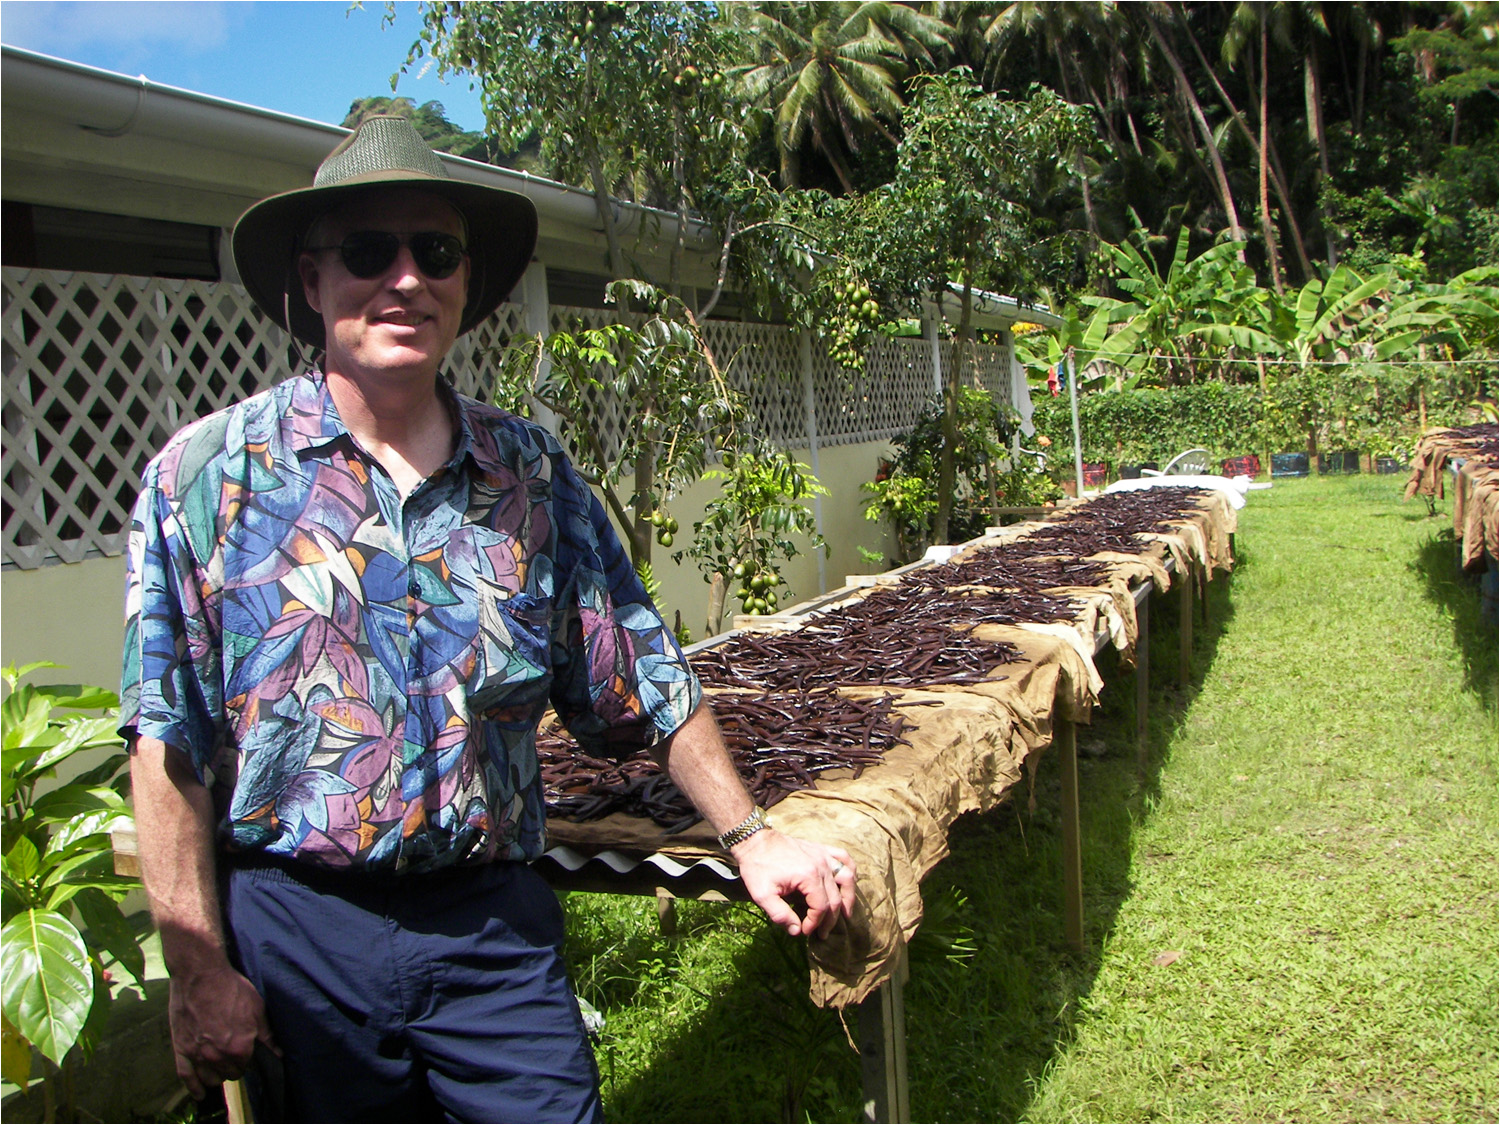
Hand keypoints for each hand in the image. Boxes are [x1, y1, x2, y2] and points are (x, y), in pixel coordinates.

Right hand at [167, 961, 277, 1099]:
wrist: (200, 975)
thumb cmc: (231, 988)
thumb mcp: (256, 1009)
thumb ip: (266, 1035)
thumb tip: (278, 1052)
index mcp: (240, 1047)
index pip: (247, 1066)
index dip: (247, 1059)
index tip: (246, 1052)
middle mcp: (218, 1056)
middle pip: (229, 1074)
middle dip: (233, 1068)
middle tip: (233, 1057)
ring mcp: (198, 1055)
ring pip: (210, 1079)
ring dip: (216, 1076)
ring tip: (219, 1069)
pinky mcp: (181, 1050)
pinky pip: (186, 1077)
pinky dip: (193, 1088)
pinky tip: (200, 1093)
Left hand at [731, 828, 855, 938]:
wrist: (754, 841)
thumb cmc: (757, 867)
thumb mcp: (762, 895)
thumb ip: (780, 915)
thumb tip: (797, 931)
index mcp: (808, 876)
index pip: (821, 907)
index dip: (814, 923)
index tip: (804, 931)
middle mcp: (821, 865)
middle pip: (835, 898)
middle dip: (829, 920)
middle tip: (821, 933)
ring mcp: (822, 855)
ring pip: (846, 878)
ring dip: (848, 898)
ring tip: (845, 914)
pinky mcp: (820, 849)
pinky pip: (843, 858)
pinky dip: (849, 871)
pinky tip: (847, 883)